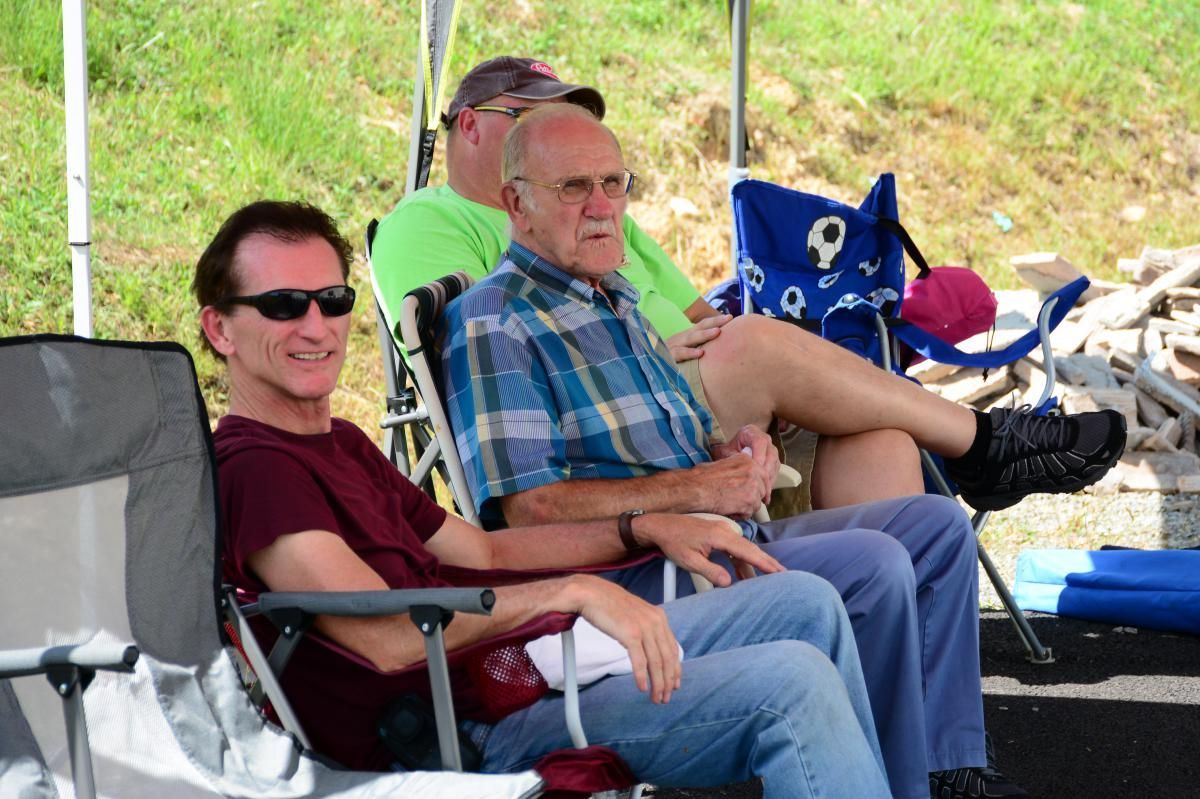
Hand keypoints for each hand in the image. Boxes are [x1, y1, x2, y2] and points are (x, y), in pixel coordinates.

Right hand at [567, 575, 681, 703]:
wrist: (591, 594)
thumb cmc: (609, 605)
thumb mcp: (635, 614)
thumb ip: (646, 628)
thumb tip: (651, 648)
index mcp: (659, 617)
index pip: (673, 649)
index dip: (675, 670)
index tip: (674, 684)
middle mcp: (655, 622)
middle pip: (667, 659)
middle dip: (668, 681)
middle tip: (665, 697)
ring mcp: (644, 628)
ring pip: (656, 663)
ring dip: (657, 684)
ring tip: (655, 698)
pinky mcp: (631, 634)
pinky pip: (640, 661)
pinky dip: (642, 677)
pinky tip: (642, 688)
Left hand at [633, 512, 784, 586]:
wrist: (659, 526)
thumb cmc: (672, 541)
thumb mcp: (689, 561)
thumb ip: (710, 571)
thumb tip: (728, 582)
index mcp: (720, 536)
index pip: (748, 552)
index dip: (764, 563)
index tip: (778, 572)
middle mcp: (724, 530)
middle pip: (751, 549)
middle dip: (767, 563)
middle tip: (783, 576)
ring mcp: (722, 530)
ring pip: (743, 549)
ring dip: (753, 564)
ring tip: (766, 579)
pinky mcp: (717, 533)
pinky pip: (735, 548)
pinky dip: (741, 560)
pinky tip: (743, 574)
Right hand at [665, 314, 730, 362]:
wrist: (648, 364)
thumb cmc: (672, 359)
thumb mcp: (686, 350)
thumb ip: (699, 346)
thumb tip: (719, 348)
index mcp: (687, 336)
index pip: (703, 324)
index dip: (716, 320)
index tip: (731, 317)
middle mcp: (682, 338)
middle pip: (699, 327)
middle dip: (714, 322)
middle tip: (729, 318)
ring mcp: (674, 345)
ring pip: (691, 338)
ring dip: (705, 334)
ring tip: (718, 332)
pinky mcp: (668, 356)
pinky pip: (680, 353)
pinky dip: (690, 353)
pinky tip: (701, 353)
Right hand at [685, 456, 771, 518]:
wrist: (696, 488)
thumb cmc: (702, 477)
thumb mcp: (723, 463)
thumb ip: (738, 469)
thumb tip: (743, 476)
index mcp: (747, 460)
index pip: (763, 475)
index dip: (761, 487)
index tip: (760, 494)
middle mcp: (753, 471)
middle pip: (762, 490)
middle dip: (753, 498)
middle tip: (742, 503)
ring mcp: (753, 487)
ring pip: (757, 503)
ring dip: (746, 507)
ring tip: (732, 506)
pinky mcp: (749, 501)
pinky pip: (749, 513)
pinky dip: (740, 515)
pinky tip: (730, 511)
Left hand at [710, 425, 779, 503]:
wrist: (732, 451)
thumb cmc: (727, 450)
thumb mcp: (724, 451)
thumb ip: (729, 456)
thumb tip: (736, 463)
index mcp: (751, 433)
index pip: (759, 441)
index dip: (759, 455)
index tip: (754, 468)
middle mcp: (764, 439)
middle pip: (771, 453)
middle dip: (765, 470)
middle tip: (759, 483)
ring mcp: (771, 450)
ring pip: (775, 463)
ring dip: (769, 477)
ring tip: (762, 490)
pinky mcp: (774, 460)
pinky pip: (775, 470)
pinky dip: (770, 481)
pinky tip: (764, 491)